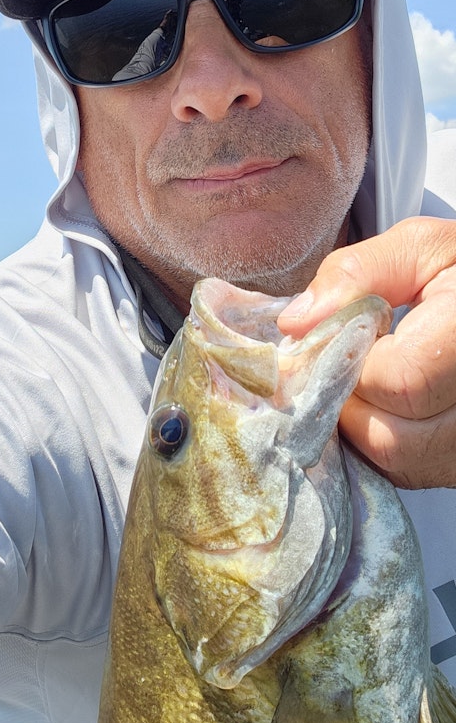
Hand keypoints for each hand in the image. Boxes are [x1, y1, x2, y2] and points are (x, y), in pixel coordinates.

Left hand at [277, 218, 455, 489]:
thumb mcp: (424, 248)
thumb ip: (359, 273)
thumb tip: (297, 323)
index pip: (400, 381)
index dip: (352, 360)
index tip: (339, 333)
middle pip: (394, 438)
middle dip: (349, 398)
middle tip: (344, 359)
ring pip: (400, 465)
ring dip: (362, 425)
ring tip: (364, 376)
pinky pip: (413, 474)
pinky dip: (384, 443)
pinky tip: (383, 404)